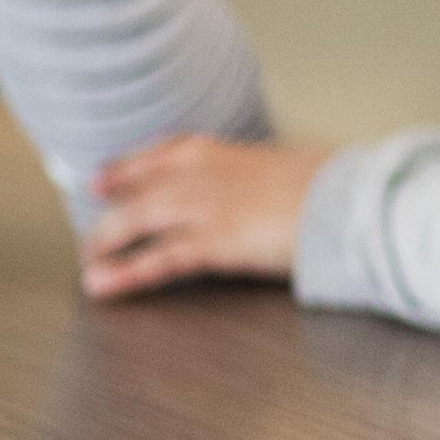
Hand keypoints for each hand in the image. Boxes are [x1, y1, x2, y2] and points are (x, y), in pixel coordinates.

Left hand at [79, 136, 330, 298]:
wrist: (351, 200)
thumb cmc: (334, 186)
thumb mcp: (293, 168)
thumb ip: (264, 177)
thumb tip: (267, 187)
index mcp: (226, 152)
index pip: (165, 153)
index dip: (130, 167)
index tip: (106, 176)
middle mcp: (205, 175)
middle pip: (138, 189)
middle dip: (109, 212)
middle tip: (90, 234)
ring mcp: (206, 208)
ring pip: (136, 221)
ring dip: (105, 244)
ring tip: (87, 268)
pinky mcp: (214, 243)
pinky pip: (158, 259)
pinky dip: (126, 273)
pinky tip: (103, 286)